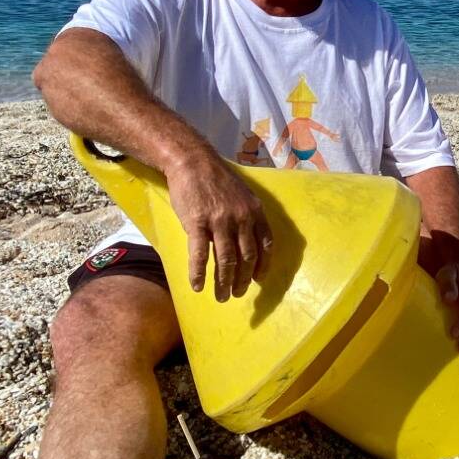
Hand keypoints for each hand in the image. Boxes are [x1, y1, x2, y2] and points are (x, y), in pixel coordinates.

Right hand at [167, 148, 270, 300]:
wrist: (192, 161)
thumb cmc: (216, 178)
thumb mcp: (242, 194)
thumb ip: (248, 216)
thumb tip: (250, 240)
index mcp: (255, 211)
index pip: (265, 245)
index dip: (263, 266)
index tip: (258, 280)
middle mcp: (241, 218)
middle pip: (246, 257)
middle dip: (243, 280)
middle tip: (237, 294)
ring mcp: (219, 221)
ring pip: (225, 261)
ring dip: (223, 283)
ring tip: (221, 297)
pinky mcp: (197, 223)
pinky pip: (199, 255)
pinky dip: (198, 273)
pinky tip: (197, 286)